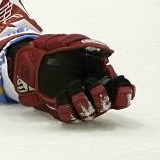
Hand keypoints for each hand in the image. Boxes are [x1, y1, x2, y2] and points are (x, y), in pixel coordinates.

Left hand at [9, 34, 134, 122]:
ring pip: (89, 114)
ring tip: (75, 89)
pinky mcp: (61, 107)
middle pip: (107, 106)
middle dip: (103, 98)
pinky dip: (68, 109)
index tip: (121, 85)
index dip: (125, 93)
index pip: (120, 94)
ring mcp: (77, 103)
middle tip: (95, 86)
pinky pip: (68, 116)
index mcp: (101, 81)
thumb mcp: (76, 43)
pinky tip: (62, 97)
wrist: (34, 55)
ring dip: (85, 103)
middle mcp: (92, 95)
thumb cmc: (59, 50)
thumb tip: (108, 52)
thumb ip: (92, 46)